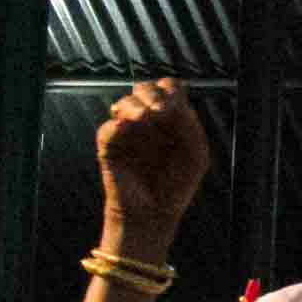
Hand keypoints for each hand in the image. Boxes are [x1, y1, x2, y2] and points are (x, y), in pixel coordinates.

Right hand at [93, 78, 210, 241]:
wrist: (154, 213)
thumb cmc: (176, 185)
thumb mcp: (195, 153)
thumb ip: (189, 124)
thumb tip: (172, 103)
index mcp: (171, 119)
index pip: (168, 89)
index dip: (170, 90)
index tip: (173, 104)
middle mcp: (148, 120)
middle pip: (144, 89)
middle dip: (151, 94)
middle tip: (157, 112)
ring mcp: (128, 131)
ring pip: (124, 103)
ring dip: (134, 106)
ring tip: (143, 118)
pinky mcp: (109, 146)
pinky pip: (107, 128)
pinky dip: (115, 126)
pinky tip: (123, 128)